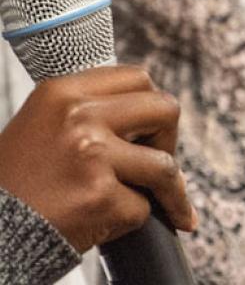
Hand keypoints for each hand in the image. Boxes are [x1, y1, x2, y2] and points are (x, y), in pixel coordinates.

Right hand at [0, 65, 196, 252]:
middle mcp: (78, 116)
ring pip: (163, 165)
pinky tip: (109, 224)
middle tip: (159, 161)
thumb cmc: (16, 186)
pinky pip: (143, 208)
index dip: (151, 103)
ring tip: (166, 204)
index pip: (138, 78)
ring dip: (170, 190)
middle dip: (169, 139)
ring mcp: (91, 155)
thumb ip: (90, 110)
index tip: (151, 127)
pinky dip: (131, 220)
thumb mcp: (42, 125)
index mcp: (62, 91)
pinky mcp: (99, 197)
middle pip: (165, 109)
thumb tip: (148, 115)